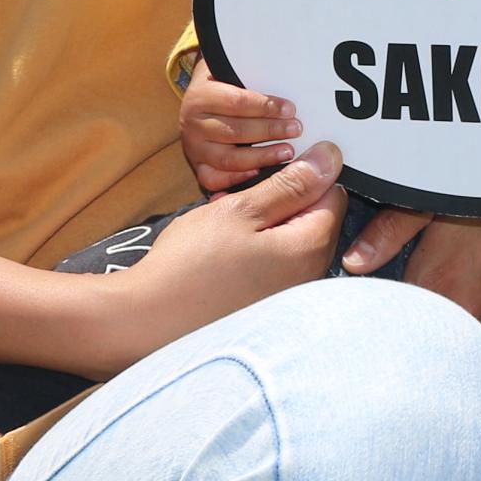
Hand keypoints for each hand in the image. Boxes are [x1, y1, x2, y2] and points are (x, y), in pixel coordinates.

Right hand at [98, 144, 346, 371]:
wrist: (148, 323)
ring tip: (224, 230)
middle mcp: (310, 278)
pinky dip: (254, 253)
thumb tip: (331, 158)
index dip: (302, 175)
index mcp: (310, 249)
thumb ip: (290, 185)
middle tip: (239, 205)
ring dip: (264, 228)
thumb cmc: (191, 265)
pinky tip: (223, 254)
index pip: (333, 194)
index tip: (267, 176)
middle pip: (314, 220)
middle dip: (282, 203)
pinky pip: (273, 266)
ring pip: (290, 241)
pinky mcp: (269, 308)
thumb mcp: (240, 210)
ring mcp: (290, 298)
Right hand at [179, 62, 303, 191]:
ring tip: (287, 152)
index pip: (236, 102)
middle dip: (270, 130)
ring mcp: (194, 148)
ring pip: (229, 159)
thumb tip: (286, 78)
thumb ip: (251, 76)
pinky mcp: (198, 167)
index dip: (265, 106)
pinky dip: (238, 179)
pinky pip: (216, 179)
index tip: (290, 109)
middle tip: (295, 129)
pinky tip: (261, 173)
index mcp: (200, 96)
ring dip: (262, 157)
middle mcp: (193, 124)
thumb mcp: (231, 70)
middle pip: (236, 131)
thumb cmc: (223, 85)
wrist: (198, 101)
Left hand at [343, 209, 480, 341]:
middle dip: (408, 323)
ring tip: (437, 294)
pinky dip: (469, 323)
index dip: (379, 307)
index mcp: (440, 285)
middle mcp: (471, 315)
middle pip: (422, 338)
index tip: (371, 296)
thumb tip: (352, 263)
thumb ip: (391, 231)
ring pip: (455, 341)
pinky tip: (467, 294)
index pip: (391, 319)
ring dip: (440, 326)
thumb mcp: (436, 197)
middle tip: (401, 297)